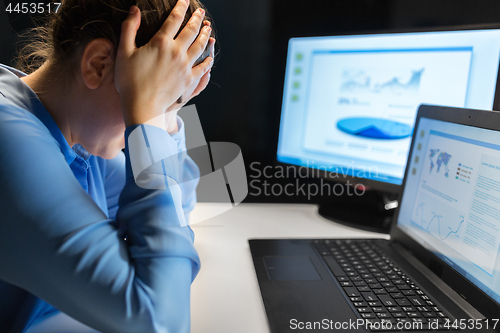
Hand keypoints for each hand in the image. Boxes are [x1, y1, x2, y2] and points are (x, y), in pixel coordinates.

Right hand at [114, 1, 213, 128]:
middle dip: (197, 18)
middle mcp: (176, 52)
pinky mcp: (189, 80)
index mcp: (160, 43)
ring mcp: (185, 66)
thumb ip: (129, 28)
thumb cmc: (129, 81)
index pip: (174, 19)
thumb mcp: (123, 52)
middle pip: (191, 30)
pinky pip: (203, 68)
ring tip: (208, 28)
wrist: (142, 106)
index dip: (180, 7)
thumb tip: (135, 10)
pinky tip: (210, 56)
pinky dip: (208, 60)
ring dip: (205, 35)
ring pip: (200, 46)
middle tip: (201, 12)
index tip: (185, 0)